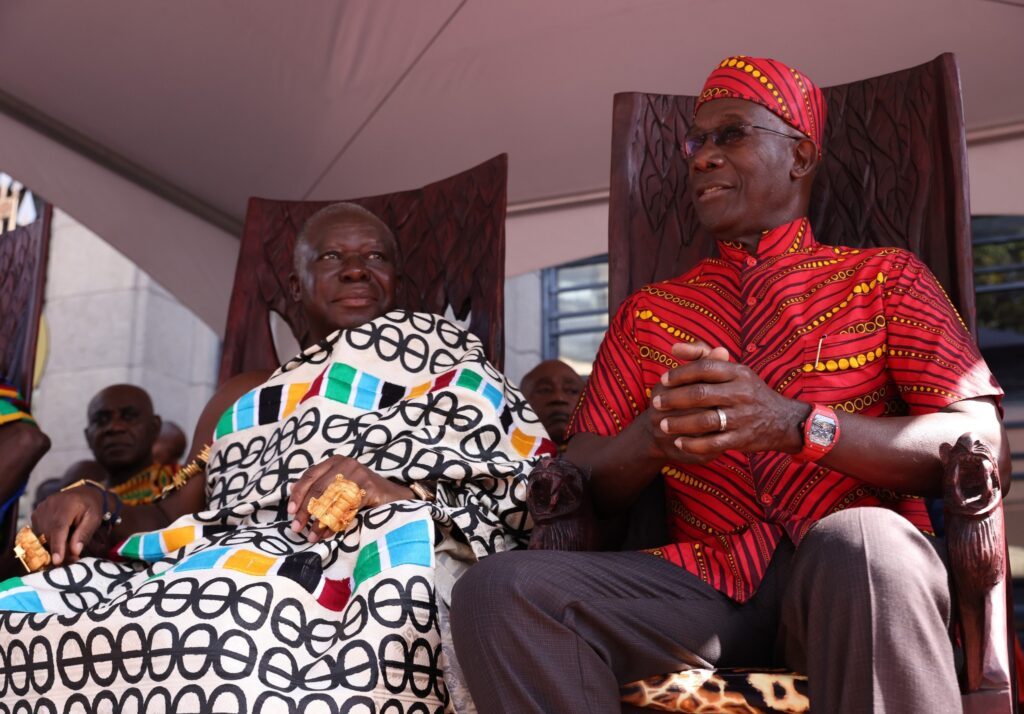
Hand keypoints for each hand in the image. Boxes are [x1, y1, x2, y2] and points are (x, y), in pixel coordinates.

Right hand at [31, 486, 106, 565]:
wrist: (83, 493)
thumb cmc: (91, 507)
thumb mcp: (94, 519)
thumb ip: (84, 534)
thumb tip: (75, 551)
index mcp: (67, 505)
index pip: (59, 528)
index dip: (57, 546)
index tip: (57, 561)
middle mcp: (50, 506)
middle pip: (50, 536)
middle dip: (60, 549)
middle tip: (73, 558)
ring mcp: (40, 510)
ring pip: (42, 536)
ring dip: (54, 544)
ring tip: (68, 543)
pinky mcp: (35, 514)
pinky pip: (39, 533)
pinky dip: (48, 539)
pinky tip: (60, 536)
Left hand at [287, 455, 413, 541]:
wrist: (395, 496)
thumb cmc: (363, 492)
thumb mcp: (339, 485)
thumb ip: (319, 485)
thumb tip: (291, 488)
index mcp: (336, 461)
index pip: (310, 475)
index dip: (298, 494)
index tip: (290, 511)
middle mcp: (346, 464)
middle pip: (318, 488)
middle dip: (305, 511)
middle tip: (296, 528)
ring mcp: (359, 474)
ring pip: (330, 500)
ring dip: (318, 521)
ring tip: (312, 536)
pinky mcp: (369, 487)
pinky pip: (346, 509)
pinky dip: (334, 524)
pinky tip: (328, 534)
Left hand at [651, 341, 808, 462]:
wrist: (782, 420)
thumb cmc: (748, 391)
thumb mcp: (733, 370)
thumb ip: (703, 357)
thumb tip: (674, 348)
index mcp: (739, 373)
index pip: (705, 368)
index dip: (681, 374)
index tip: (663, 380)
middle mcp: (742, 393)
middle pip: (702, 394)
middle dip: (674, 399)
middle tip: (655, 404)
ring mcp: (743, 417)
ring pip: (706, 420)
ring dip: (680, 423)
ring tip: (662, 425)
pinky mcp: (742, 438)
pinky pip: (714, 443)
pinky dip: (694, 444)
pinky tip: (679, 442)